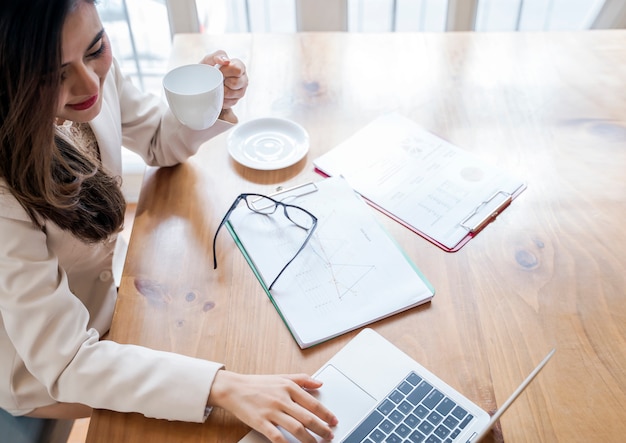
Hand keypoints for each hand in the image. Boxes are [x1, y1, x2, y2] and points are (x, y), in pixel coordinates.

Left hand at [200, 50, 247, 110]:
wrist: (199, 83)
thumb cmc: (207, 69)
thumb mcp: (210, 59)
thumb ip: (218, 55)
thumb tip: (226, 61)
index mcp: (240, 66)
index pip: (237, 70)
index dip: (226, 71)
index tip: (219, 70)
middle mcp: (243, 79)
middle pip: (236, 83)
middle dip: (224, 81)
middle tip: (218, 79)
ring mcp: (241, 91)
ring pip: (232, 94)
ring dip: (222, 91)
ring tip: (218, 86)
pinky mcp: (235, 101)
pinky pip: (228, 102)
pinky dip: (221, 98)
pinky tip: (218, 93)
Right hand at [208, 371, 337, 442]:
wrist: (233, 388)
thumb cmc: (257, 384)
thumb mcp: (281, 376)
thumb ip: (302, 379)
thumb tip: (320, 383)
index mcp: (289, 387)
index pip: (313, 403)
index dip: (326, 414)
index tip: (334, 421)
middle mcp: (282, 399)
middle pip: (308, 418)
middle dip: (322, 429)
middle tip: (330, 436)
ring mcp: (271, 411)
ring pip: (296, 429)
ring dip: (310, 439)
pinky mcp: (261, 422)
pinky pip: (277, 437)